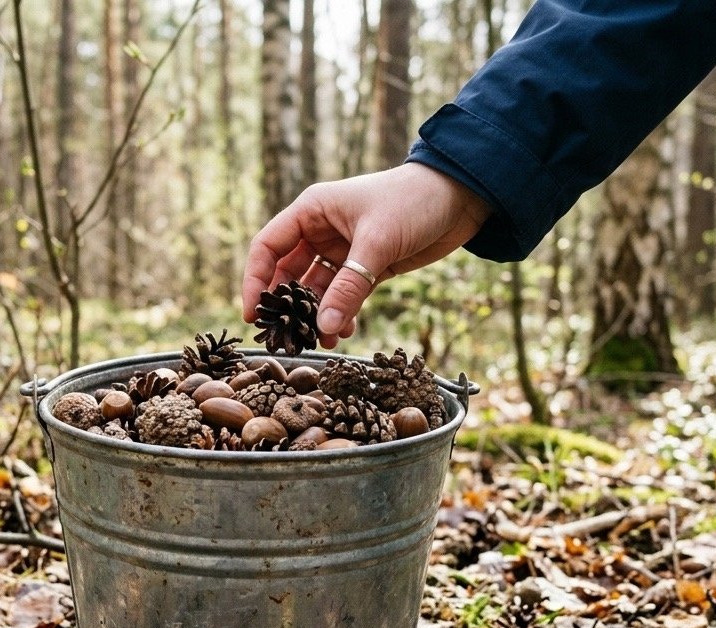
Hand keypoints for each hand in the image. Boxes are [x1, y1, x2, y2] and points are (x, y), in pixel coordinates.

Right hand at [241, 163, 491, 348]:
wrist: (461, 197)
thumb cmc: (413, 202)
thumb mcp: (377, 243)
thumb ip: (349, 288)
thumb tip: (322, 328)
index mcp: (312, 211)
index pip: (268, 248)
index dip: (256, 281)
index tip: (254, 314)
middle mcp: (321, 231)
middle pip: (288, 275)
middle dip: (288, 308)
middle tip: (287, 338)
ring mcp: (343, 251)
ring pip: (317, 291)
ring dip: (316, 316)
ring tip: (320, 341)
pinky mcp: (366, 268)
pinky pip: (343, 297)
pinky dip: (340, 315)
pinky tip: (343, 332)